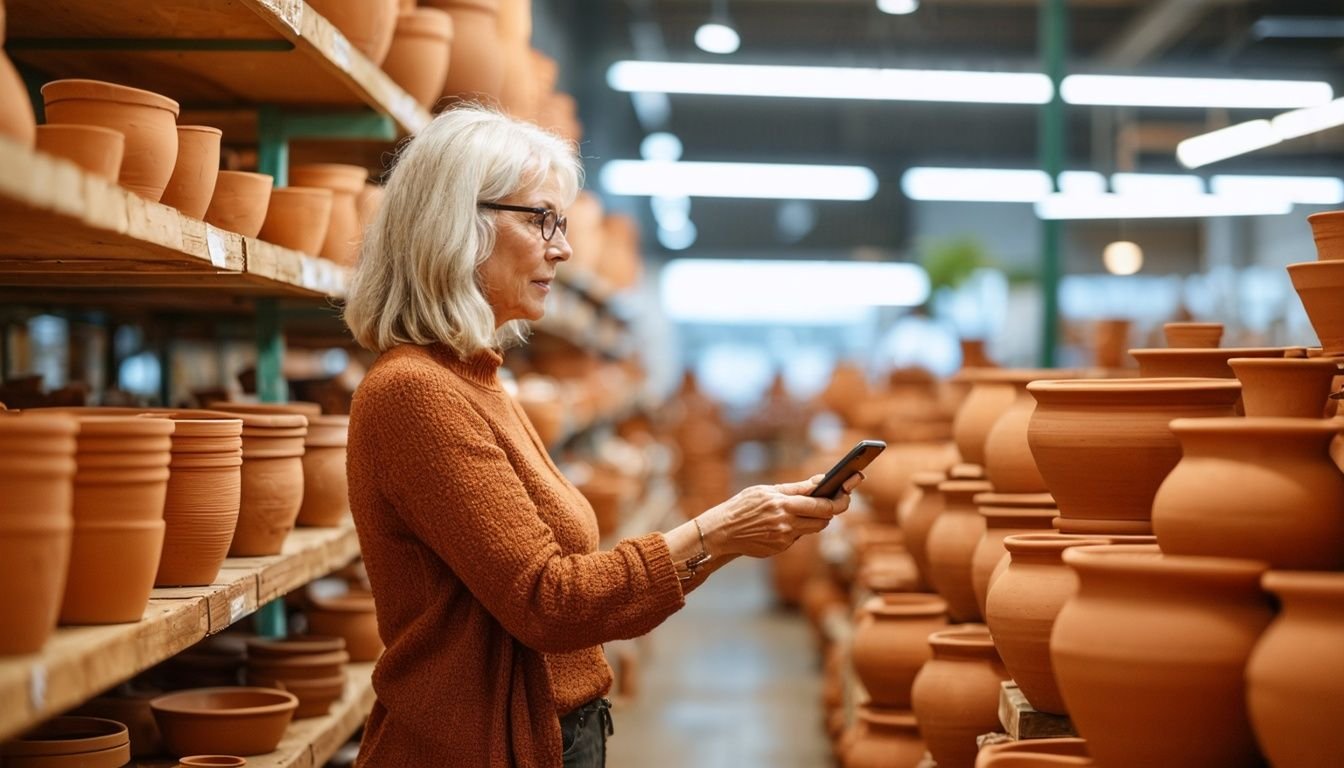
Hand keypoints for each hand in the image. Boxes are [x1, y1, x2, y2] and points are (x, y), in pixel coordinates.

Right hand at [697, 474, 856, 558]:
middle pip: (824, 519)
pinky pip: (798, 537)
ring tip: (804, 509)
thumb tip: (821, 480)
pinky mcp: (780, 548)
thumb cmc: (744, 506)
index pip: (823, 505)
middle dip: (831, 510)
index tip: (848, 493)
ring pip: (813, 528)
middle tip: (835, 500)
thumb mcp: (767, 491)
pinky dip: (797, 528)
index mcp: (783, 504)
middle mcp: (786, 523)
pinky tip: (783, 523)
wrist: (722, 532)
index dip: (840, 500)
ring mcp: (784, 538)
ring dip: (815, 519)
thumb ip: (796, 488)